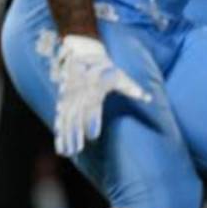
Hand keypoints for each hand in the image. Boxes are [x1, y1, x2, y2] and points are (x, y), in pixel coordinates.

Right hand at [52, 35, 150, 156]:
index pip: (90, 105)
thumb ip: (131, 87)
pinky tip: (60, 146)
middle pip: (74, 115)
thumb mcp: (119, 75)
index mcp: (91, 86)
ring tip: (67, 153)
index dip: (90, 119)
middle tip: (75, 150)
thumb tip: (147, 98)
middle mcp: (77, 93)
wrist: (80, 53)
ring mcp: (68, 97)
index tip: (92, 135)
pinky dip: (59, 131)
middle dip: (73, 132)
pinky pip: (60, 117)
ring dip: (65, 136)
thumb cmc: (105, 67)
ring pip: (64, 118)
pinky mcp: (63, 101)